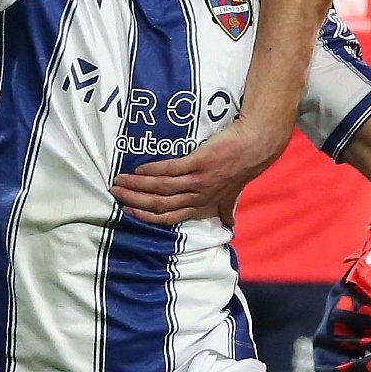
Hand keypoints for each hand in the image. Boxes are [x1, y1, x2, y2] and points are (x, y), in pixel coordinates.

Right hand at [111, 119, 280, 228]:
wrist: (255, 146)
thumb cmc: (242, 169)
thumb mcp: (233, 195)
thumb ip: (225, 209)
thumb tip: (227, 224)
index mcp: (202, 205)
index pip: (169, 217)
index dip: (147, 216)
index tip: (128, 211)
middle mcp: (199, 196)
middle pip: (160, 204)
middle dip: (135, 201)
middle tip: (115, 194)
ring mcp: (199, 180)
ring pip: (162, 188)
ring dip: (138, 186)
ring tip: (120, 180)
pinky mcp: (200, 163)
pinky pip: (172, 170)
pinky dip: (154, 171)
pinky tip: (139, 169)